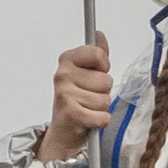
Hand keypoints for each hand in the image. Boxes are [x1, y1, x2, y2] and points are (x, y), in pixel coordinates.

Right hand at [36, 37, 113, 162]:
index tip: (94, 74)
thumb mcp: (84, 74)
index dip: (102, 66)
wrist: (62, 132)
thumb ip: (95, 55)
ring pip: (105, 99)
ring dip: (100, 108)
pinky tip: (88, 120)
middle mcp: (62, 75)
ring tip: (87, 109)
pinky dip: (100, 121)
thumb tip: (99, 35)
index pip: (97, 54)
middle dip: (102, 91)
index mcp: (66, 61)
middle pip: (105, 80)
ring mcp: (65, 94)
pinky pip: (103, 116)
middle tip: (88, 97)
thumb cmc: (75, 101)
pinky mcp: (71, 113)